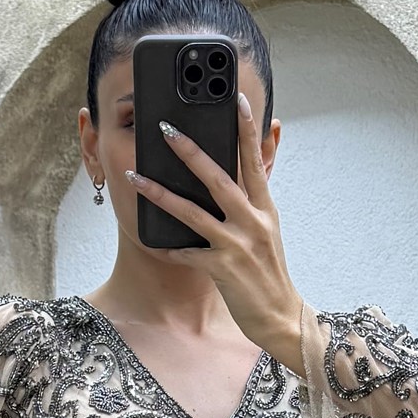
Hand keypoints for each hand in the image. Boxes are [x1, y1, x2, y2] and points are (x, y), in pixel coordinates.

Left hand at [127, 92, 304, 371]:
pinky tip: (150, 240)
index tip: (236, 98)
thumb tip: (262, 156)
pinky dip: (167, 247)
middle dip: (190, 152)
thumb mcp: (269, 228)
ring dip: (160, 193)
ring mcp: (238, 245)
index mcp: (265, 208)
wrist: (282, 318)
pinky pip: (187, 253)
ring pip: (194, 212)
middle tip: (166, 128)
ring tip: (135, 176)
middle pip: (219, 178)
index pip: (256, 159)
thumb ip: (258, 194)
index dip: (247, 128)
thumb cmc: (269, 272)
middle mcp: (253, 222)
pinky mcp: (223, 269)